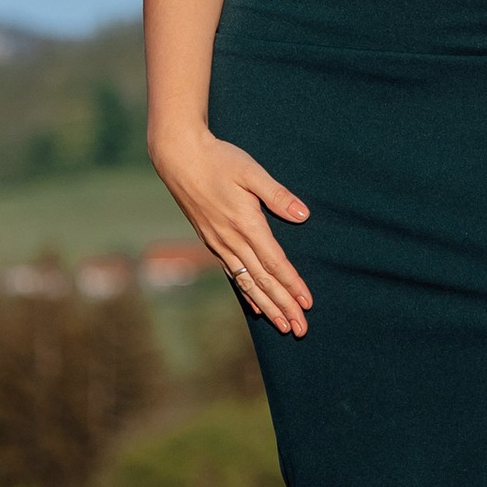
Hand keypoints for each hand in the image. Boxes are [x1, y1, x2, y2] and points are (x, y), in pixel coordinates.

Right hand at [151, 124, 312, 333]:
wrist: (179, 157)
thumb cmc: (219, 159)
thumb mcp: (251, 171)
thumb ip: (277, 195)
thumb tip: (303, 216)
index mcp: (246, 223)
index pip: (274, 262)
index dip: (292, 284)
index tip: (307, 303)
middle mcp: (231, 239)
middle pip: (263, 280)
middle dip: (283, 305)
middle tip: (301, 329)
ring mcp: (219, 243)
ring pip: (247, 282)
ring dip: (267, 305)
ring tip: (283, 326)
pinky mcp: (211, 240)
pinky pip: (231, 274)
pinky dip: (246, 292)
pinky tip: (255, 305)